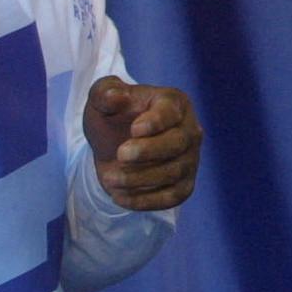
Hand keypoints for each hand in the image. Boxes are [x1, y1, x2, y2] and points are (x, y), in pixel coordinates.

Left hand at [83, 76, 201, 211]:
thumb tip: (116, 96)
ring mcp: (190, 159)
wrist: (115, 145)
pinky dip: (145, 200)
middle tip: (120, 154)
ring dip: (140, 179)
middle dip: (149, 151)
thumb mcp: (101, 99)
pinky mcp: (184, 185)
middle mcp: (189, 130)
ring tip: (109, 178)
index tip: (134, 129)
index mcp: (174, 102)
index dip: (156, 122)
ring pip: (174, 173)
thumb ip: (105, 91)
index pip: (171, 112)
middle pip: (178, 143)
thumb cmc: (113, 116)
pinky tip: (119, 197)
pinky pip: (172, 197)